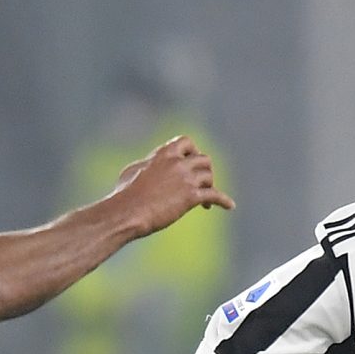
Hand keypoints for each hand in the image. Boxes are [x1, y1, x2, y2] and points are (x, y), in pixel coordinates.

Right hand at [110, 136, 233, 235]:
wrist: (128, 211)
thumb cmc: (124, 194)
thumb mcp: (132, 171)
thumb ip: (147, 164)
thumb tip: (147, 166)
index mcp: (164, 153)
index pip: (186, 142)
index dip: (192, 151)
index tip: (191, 161)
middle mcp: (178, 162)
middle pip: (203, 159)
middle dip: (204, 170)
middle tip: (202, 182)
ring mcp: (186, 179)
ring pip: (209, 176)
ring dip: (210, 185)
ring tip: (206, 198)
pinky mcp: (191, 197)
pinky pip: (215, 195)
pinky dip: (224, 200)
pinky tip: (230, 206)